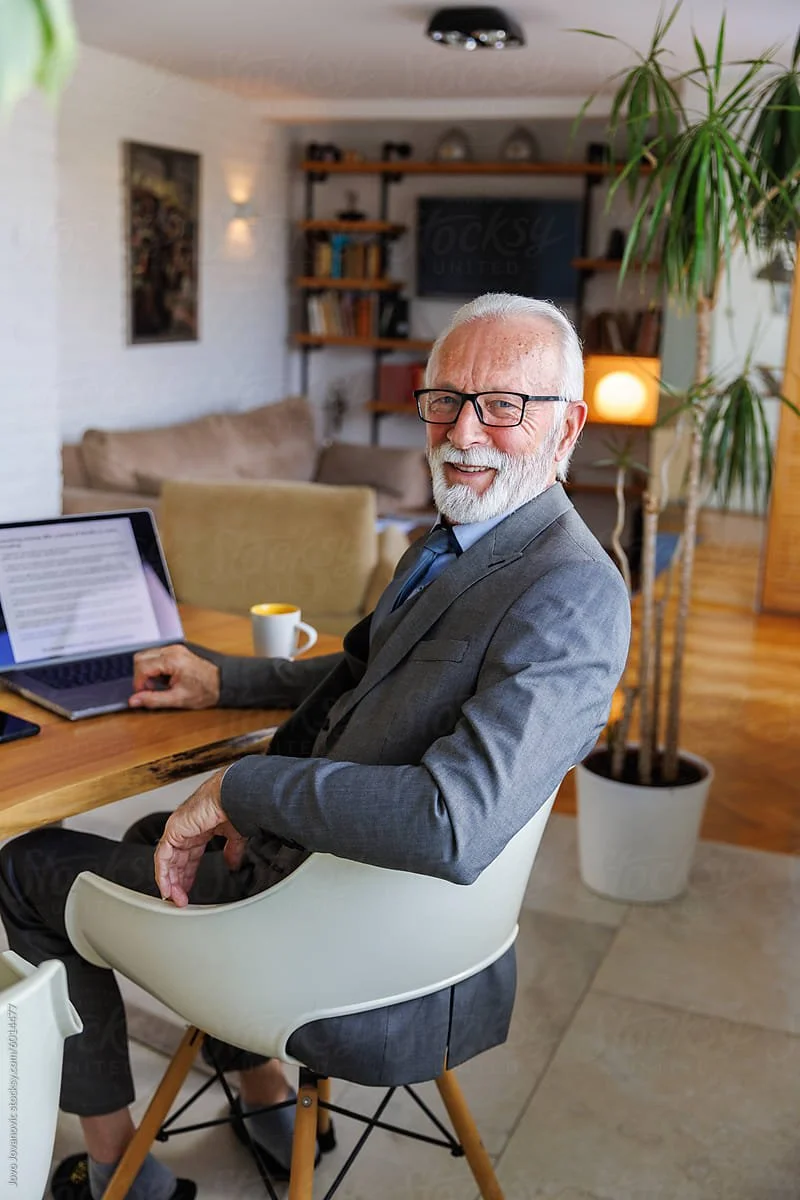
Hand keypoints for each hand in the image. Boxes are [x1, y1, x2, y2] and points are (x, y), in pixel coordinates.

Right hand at [129, 644, 219, 709]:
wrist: (221, 684)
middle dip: (141, 675)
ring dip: (146, 671)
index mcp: (172, 660)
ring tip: (158, 684)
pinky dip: (154, 667)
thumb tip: (134, 700)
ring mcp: (174, 649)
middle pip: (140, 658)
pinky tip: (164, 678)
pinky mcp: (175, 651)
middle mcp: (172, 650)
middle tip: (150, 689)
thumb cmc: (204, 691)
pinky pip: (155, 655)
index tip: (142, 693)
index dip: (138, 682)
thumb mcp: (177, 699)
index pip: (142, 667)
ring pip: (146, 655)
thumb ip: (153, 699)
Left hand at [154, 769, 247, 906]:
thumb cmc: (235, 806)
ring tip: (174, 898)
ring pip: (167, 860)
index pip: (189, 855)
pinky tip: (167, 888)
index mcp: (200, 827)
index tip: (189, 888)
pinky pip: (162, 856)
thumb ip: (231, 850)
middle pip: (176, 860)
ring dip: (170, 881)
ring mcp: (178, 829)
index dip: (188, 873)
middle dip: (178, 881)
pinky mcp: (173, 830)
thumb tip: (232, 864)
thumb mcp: (235, 835)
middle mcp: (187, 828)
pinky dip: (163, 873)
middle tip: (180, 899)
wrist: (233, 795)